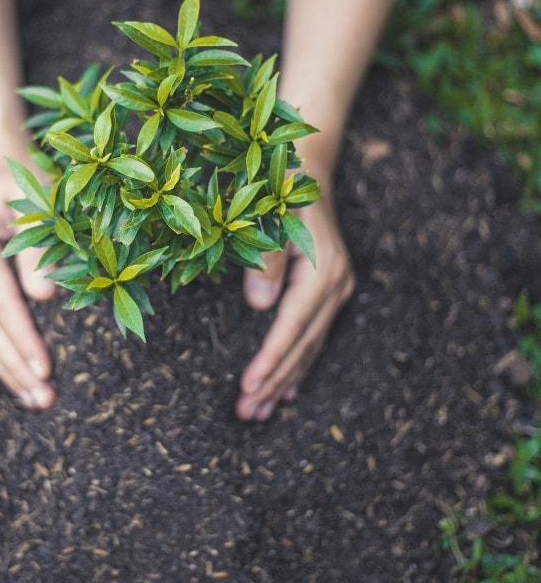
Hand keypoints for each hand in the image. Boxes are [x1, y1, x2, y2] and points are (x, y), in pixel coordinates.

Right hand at [0, 149, 56, 408]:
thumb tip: (44, 296)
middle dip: (14, 366)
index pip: (1, 304)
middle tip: (42, 400)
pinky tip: (15, 374)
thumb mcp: (39, 200)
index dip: (23, 339)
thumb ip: (39, 247)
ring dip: (4, 368)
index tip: (44, 371)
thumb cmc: (24, 177)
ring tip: (32, 400)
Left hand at [236, 190, 354, 421]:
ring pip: (308, 347)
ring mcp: (336, 290)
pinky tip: (287, 392)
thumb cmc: (282, 187)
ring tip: (258, 413)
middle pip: (301, 345)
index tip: (247, 389)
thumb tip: (259, 307)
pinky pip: (313, 337)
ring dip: (283, 381)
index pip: (291, 327)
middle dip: (273, 382)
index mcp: (321, 271)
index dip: (269, 360)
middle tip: (245, 414)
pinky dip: (298, 365)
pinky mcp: (330, 291)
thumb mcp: (271, 213)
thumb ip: (267, 258)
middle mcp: (335, 286)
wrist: (308, 169)